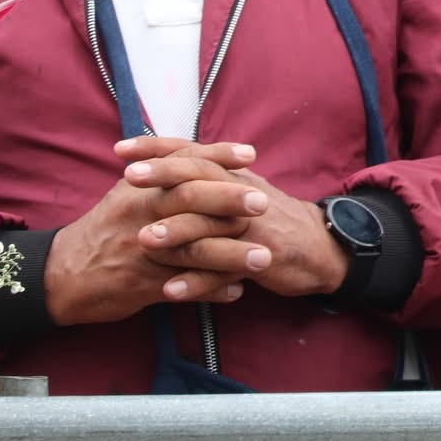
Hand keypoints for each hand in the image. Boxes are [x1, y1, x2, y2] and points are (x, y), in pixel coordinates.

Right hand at [45, 140, 264, 325]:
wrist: (61, 275)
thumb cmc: (108, 228)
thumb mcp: (128, 194)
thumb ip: (163, 174)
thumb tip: (202, 153)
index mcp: (141, 188)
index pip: (183, 163)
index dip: (217, 156)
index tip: (251, 155)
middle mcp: (141, 213)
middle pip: (189, 199)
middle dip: (229, 199)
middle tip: (264, 203)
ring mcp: (142, 250)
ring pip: (192, 248)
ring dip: (232, 255)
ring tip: (265, 257)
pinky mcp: (141, 284)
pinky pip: (183, 287)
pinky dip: (211, 290)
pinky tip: (237, 291)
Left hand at [124, 138, 349, 298]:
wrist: (319, 248)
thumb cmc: (271, 220)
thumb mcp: (243, 190)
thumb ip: (210, 180)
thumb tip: (168, 162)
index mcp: (234, 177)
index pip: (194, 153)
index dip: (158, 149)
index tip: (121, 149)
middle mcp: (242, 194)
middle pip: (202, 177)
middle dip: (164, 176)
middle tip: (128, 179)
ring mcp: (252, 226)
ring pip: (211, 225)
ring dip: (176, 232)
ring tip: (142, 240)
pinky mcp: (261, 258)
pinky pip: (224, 271)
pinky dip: (197, 283)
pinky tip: (170, 291)